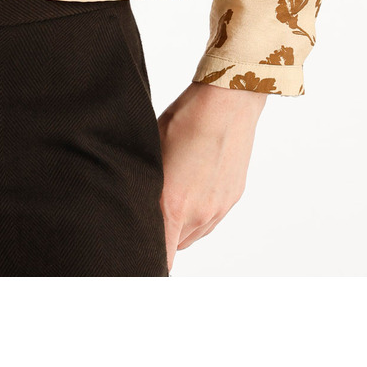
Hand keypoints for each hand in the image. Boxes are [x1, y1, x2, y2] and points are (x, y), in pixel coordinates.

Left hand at [156, 81, 267, 271]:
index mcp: (174, 205)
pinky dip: (199, 214)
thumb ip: (146, 186)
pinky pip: (211, 220)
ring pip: (194, 235)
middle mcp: (199, 214)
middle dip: (161, 238)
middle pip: (175, 247)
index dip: (149, 262)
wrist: (227, 103)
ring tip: (170, 199)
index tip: (138, 261)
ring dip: (180, 228)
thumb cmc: (185, 119)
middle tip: (149, 216)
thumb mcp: (152, 151)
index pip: (163, 257)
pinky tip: (191, 189)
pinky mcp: (232, 198)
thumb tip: (135, 203)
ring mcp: (219, 208)